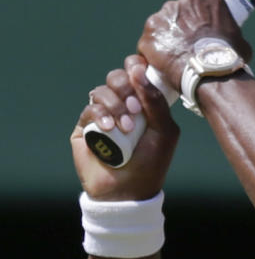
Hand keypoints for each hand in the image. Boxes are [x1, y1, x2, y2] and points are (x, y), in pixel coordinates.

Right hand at [72, 55, 178, 200]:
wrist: (128, 191)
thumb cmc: (151, 163)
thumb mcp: (164, 131)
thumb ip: (156, 101)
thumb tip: (139, 70)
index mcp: (143, 103)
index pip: (136, 73)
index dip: (136, 68)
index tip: (140, 73)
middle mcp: (122, 105)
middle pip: (117, 77)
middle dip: (125, 88)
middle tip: (134, 109)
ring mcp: (103, 114)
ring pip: (102, 91)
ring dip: (115, 105)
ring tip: (125, 128)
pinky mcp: (86, 126)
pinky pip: (89, 108)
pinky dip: (100, 115)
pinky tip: (109, 129)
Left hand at [138, 0, 252, 90]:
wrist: (210, 72)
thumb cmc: (228, 58)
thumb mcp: (240, 41)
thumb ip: (231, 35)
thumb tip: (234, 43)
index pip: (196, 2)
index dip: (197, 18)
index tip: (199, 31)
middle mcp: (181, 1)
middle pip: (177, 13)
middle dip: (180, 27)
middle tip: (188, 46)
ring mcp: (162, 17)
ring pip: (161, 28)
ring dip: (166, 39)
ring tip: (176, 59)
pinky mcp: (149, 35)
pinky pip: (148, 44)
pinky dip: (154, 54)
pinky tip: (162, 66)